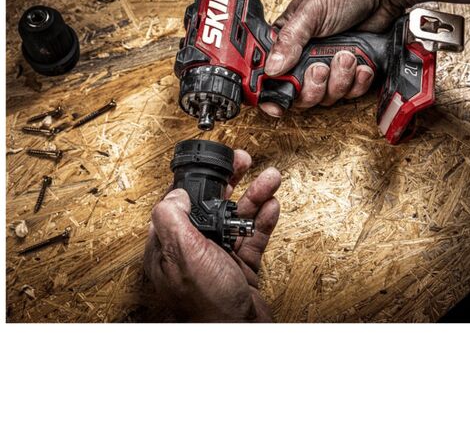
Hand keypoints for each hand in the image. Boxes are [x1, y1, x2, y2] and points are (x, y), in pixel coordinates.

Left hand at [144, 149, 280, 321]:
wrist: (240, 334)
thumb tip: (174, 193)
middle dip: (231, 181)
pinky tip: (271, 206)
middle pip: (212, 204)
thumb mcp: (183, 255)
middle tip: (244, 162)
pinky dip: (264, 219)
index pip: (180, 202)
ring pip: (237, 216)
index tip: (215, 164)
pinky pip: (253, 235)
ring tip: (271, 179)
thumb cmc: (207, 304)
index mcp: (170, 246)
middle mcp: (193, 249)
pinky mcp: (241, 264)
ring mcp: (218, 256)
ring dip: (255, 195)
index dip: (199, 179)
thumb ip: (172, 219)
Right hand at [260, 0, 412, 115]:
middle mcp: (305, 60)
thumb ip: (289, 41)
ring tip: (347, 55)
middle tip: (320, 68)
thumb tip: (271, 68)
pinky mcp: (351, 74)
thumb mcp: (310, 13)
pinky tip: (362, 65)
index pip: (271, 76)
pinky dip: (358, 82)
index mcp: (286, 43)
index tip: (276, 104)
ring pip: (326, 96)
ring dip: (339, 80)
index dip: (272, 93)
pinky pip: (350, 93)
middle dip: (313, 87)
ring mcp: (329, 69)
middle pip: (300, 95)